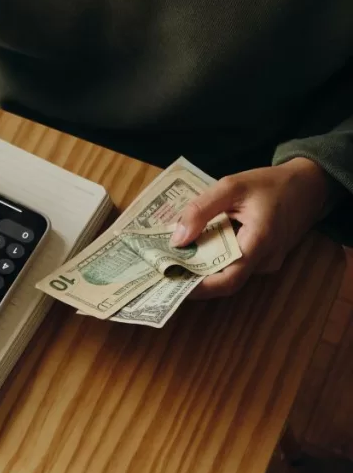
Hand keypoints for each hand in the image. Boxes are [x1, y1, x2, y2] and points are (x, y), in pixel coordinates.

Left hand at [170, 157, 332, 298]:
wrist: (308, 185)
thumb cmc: (270, 184)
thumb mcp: (232, 186)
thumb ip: (201, 209)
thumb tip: (176, 239)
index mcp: (260, 242)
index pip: (228, 280)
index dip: (199, 288)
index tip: (171, 283)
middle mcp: (265, 260)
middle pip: (225, 280)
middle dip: (194, 278)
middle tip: (163, 271)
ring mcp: (266, 262)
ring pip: (230, 273)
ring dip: (203, 268)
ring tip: (172, 259)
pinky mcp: (264, 260)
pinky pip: (236, 265)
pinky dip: (215, 260)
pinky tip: (195, 250)